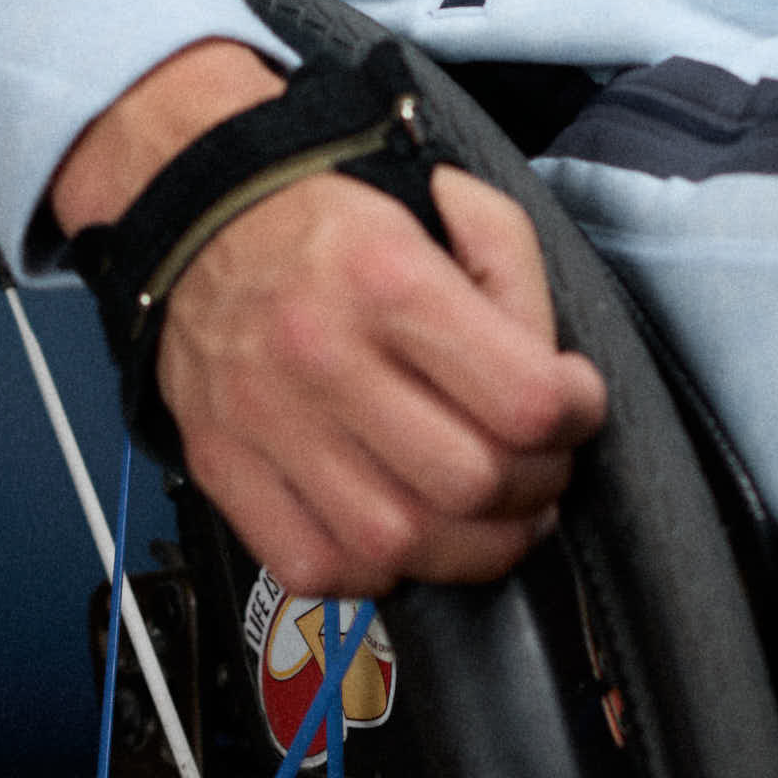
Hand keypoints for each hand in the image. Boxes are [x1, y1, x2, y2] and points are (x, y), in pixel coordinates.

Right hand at [47, 41, 607, 595]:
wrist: (201, 214)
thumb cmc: (335, 219)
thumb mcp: (446, 203)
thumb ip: (515, 279)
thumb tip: (552, 380)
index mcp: (387, 280)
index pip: (522, 399)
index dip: (576, 416)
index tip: (575, 405)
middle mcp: (321, 355)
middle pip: (468, 483)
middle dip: (535, 491)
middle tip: (541, 471)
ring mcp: (264, 420)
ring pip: (397, 544)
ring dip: (470, 550)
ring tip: (491, 519)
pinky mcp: (222, 465)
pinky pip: (315, 566)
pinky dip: (375, 574)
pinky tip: (402, 534)